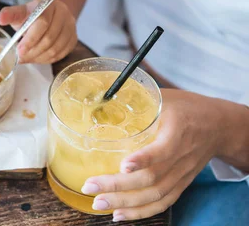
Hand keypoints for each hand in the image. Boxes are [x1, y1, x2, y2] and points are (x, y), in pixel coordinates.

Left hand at [0, 0, 76, 63]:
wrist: (50, 14)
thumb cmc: (32, 15)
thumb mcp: (21, 12)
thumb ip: (11, 14)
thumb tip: (1, 19)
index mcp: (49, 5)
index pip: (43, 23)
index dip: (30, 39)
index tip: (19, 50)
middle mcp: (64, 15)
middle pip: (50, 38)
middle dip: (33, 51)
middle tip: (20, 58)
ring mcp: (71, 27)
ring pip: (56, 49)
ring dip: (39, 57)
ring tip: (27, 59)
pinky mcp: (73, 39)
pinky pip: (61, 54)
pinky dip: (47, 59)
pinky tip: (37, 58)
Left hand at [81, 89, 222, 221]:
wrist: (218, 125)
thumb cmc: (185, 107)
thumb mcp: (163, 96)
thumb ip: (135, 97)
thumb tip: (98, 96)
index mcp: (178, 130)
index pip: (163, 149)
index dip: (144, 159)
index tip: (123, 165)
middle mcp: (181, 156)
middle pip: (152, 178)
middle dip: (119, 186)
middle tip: (91, 187)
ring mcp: (182, 173)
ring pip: (156, 194)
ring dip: (126, 203)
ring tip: (99, 203)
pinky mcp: (181, 184)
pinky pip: (163, 203)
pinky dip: (141, 212)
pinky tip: (119, 215)